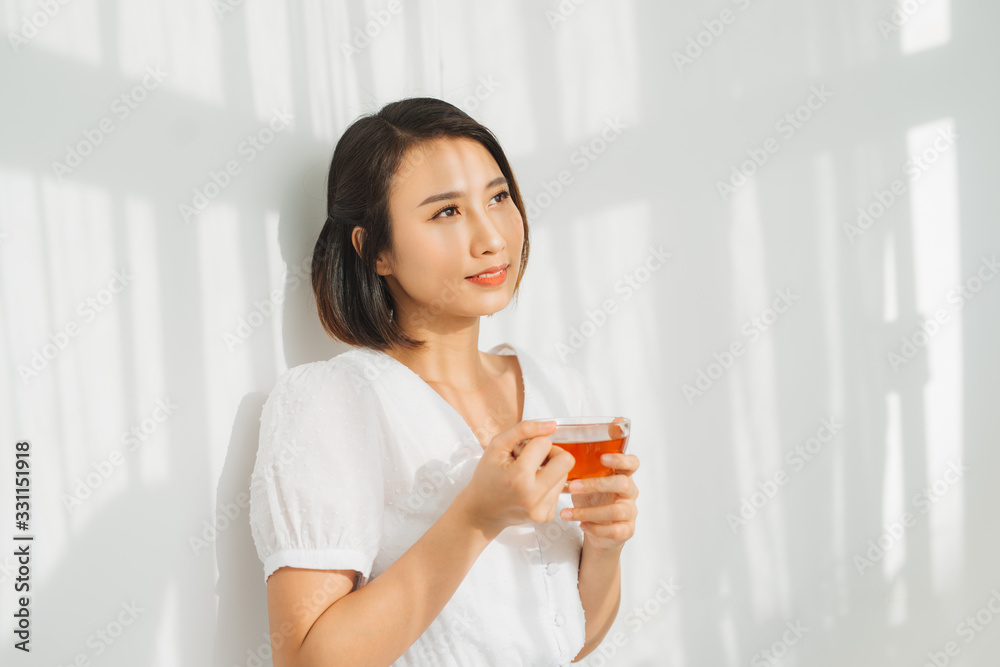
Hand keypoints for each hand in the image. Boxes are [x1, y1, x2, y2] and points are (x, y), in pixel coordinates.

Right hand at [454, 420, 575, 538]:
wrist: (480, 512)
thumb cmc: (487, 477)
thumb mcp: (497, 446)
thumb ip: (524, 430)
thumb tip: (552, 425)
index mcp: (520, 477)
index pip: (545, 443)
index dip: (533, 443)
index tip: (519, 453)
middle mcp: (534, 497)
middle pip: (566, 461)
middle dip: (552, 454)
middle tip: (534, 459)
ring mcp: (542, 510)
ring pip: (565, 474)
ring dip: (550, 470)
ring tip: (529, 475)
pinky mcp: (547, 516)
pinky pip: (559, 490)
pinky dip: (547, 485)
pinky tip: (530, 488)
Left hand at [559, 452, 639, 552]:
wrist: (598, 529)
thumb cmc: (592, 500)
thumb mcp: (586, 483)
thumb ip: (580, 471)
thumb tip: (557, 461)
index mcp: (622, 475)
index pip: (632, 463)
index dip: (620, 459)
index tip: (602, 458)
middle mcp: (630, 492)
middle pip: (623, 483)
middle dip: (596, 484)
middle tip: (572, 487)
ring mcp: (630, 512)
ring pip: (616, 511)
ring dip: (588, 512)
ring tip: (567, 513)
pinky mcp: (627, 530)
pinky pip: (614, 530)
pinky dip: (595, 528)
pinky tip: (581, 525)